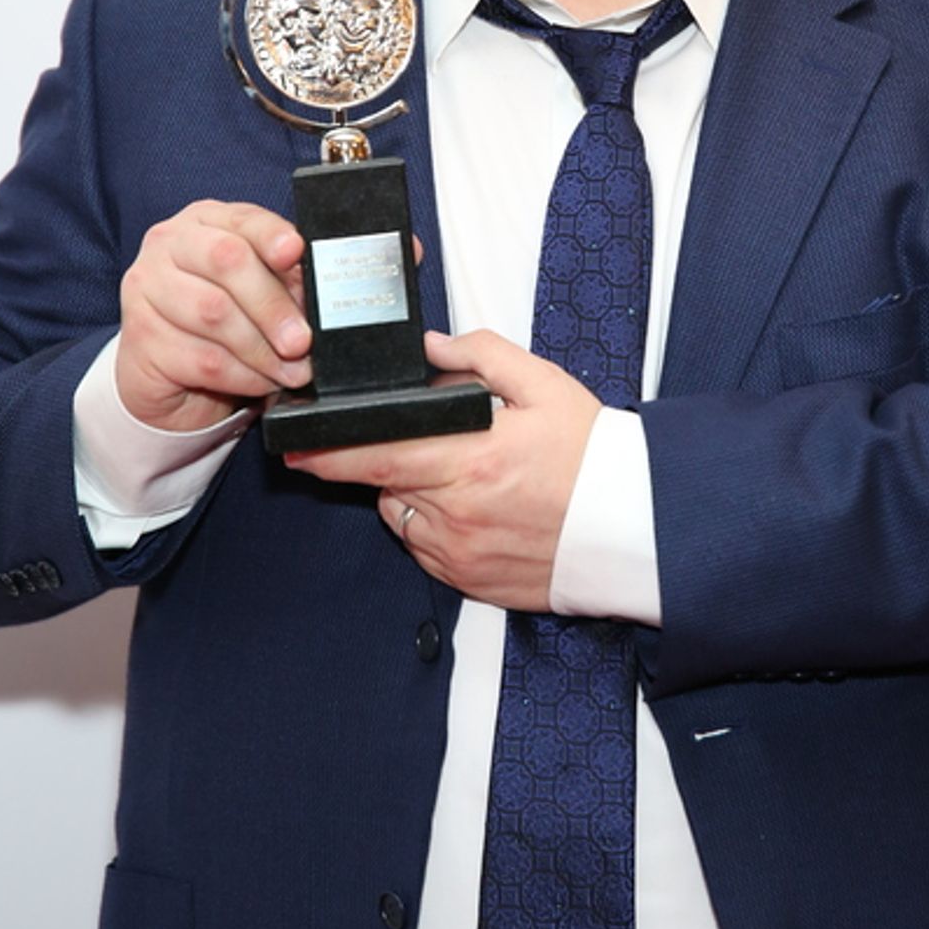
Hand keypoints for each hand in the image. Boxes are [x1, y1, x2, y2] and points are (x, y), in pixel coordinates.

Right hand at [116, 200, 311, 433]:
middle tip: (302, 340)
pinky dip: (244, 375)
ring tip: (291, 370)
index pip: (242, 218)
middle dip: (272, 304)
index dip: (270, 235)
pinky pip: (203, 358)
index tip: (295, 252)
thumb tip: (319, 292)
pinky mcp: (140, 337)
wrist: (170, 375)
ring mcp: (146, 288)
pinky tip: (262, 381)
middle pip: (227, 260)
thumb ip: (284, 282)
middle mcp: (168, 245)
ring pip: (215, 313)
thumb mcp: (258, 293)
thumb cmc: (222, 322)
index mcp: (205, 221)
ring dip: (263, 348)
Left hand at [284, 329, 601, 609]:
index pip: (377, 453)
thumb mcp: (545, 387)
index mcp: (472, 458)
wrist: (634, 527)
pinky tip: (469, 507)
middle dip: (358, 465)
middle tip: (333, 452)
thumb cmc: (594, 457)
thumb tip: (432, 348)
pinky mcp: (469, 580)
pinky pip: (426, 547)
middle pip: (381, 485)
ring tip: (453, 472)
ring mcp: (461, 552)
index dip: (328, 450)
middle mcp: (459, 511)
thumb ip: (482, 357)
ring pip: (402, 515)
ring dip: (407, 493)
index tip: (294, 445)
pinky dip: (432, 526)